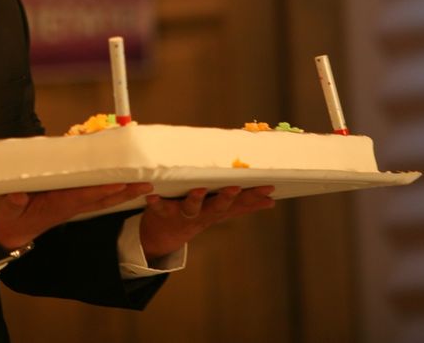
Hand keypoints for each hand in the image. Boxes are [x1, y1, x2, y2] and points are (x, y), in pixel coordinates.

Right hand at [0, 182, 153, 249]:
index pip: (83, 196)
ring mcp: (72, 205)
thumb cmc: (8, 217)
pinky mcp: (71, 202)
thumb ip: (12, 203)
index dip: (101, 190)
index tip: (119, 184)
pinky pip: (96, 195)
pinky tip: (124, 185)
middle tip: (147, 184)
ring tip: (145, 185)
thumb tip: (17, 196)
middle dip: (124, 191)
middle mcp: (69, 205)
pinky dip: (111, 189)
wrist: (8, 233)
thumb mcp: (5, 209)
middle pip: (102, 198)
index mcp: (56, 206)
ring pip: (103, 198)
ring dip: (124, 192)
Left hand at [139, 185, 274, 259]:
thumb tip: (271, 200)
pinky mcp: (163, 212)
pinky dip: (155, 202)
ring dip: (195, 200)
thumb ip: (243, 206)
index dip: (254, 197)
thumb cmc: (196, 215)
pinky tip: (152, 195)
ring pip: (192, 208)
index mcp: (217, 210)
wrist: (164, 235)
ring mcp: (183, 214)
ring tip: (199, 191)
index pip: (239, 203)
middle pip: (218, 207)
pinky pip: (159, 207)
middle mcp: (202, 213)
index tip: (269, 188)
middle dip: (227, 198)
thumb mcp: (221, 211)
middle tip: (235, 188)